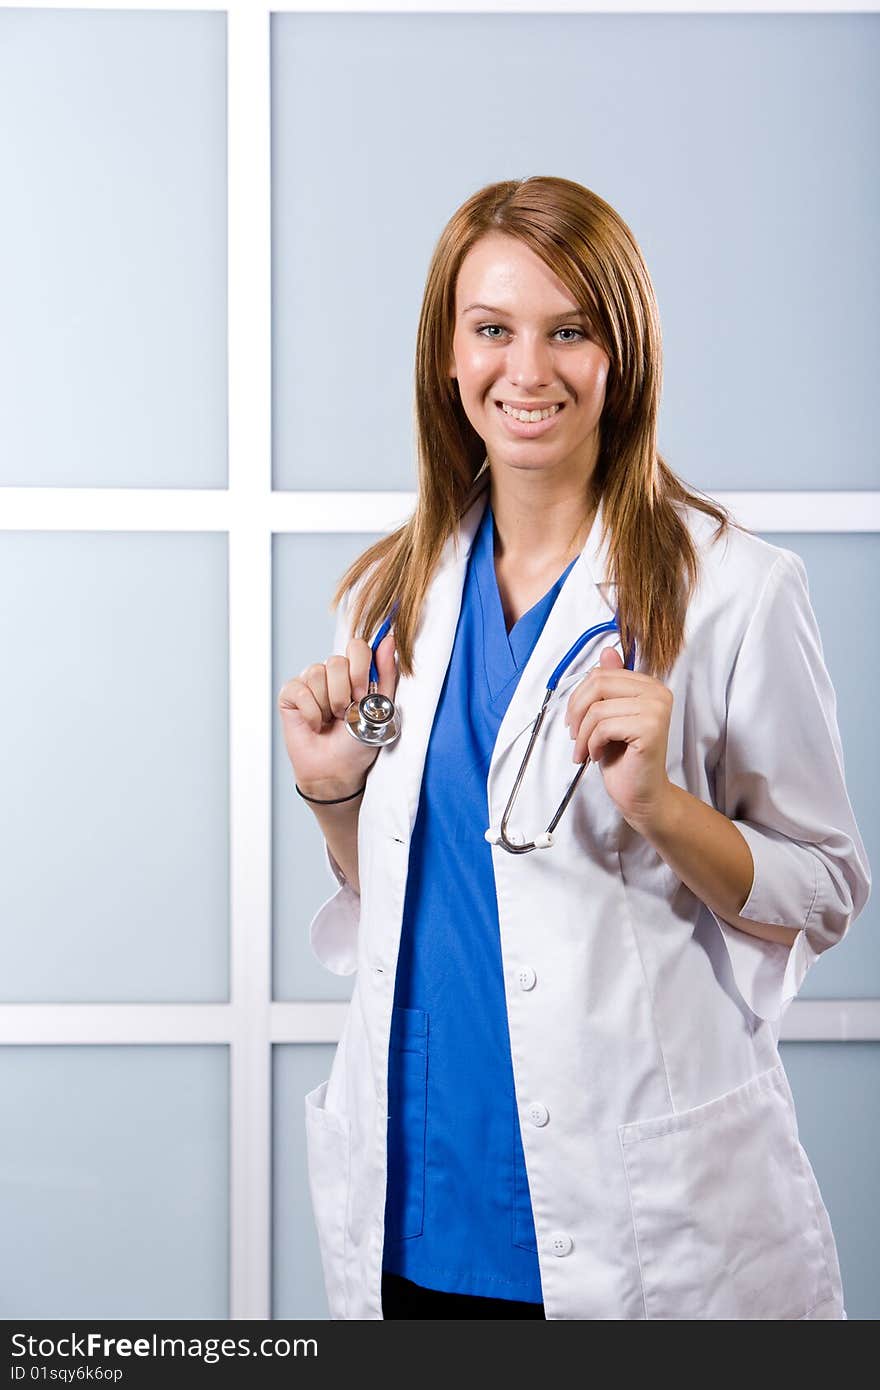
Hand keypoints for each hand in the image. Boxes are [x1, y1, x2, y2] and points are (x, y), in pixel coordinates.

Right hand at [278, 629, 397, 799]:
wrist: (338, 769)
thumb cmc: (359, 741)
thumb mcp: (381, 706)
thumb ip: (386, 673)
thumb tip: (389, 640)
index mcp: (354, 672)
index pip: (356, 647)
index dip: (360, 670)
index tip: (363, 695)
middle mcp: (331, 673)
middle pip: (336, 661)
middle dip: (344, 693)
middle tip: (346, 714)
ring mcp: (309, 682)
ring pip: (316, 674)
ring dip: (327, 705)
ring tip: (330, 721)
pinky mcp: (290, 695)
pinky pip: (299, 690)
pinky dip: (311, 712)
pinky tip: (315, 724)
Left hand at [564, 645, 672, 833]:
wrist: (640, 794)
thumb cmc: (623, 758)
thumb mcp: (608, 716)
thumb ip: (609, 685)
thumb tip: (607, 652)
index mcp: (649, 685)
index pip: (601, 674)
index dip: (579, 697)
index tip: (574, 721)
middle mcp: (658, 693)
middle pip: (597, 685)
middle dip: (576, 713)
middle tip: (574, 736)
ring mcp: (657, 709)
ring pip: (597, 709)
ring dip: (582, 735)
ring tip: (584, 751)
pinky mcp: (650, 729)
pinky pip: (604, 726)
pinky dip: (592, 744)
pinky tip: (597, 755)